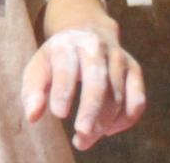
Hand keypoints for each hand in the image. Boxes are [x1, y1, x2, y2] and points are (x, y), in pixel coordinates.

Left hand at [21, 19, 145, 150]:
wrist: (87, 32)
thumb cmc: (58, 59)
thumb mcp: (39, 67)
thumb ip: (32, 91)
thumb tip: (32, 116)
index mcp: (67, 43)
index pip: (66, 67)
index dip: (63, 91)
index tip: (58, 114)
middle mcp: (95, 46)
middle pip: (97, 79)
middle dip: (91, 109)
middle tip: (82, 134)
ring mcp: (118, 57)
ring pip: (117, 94)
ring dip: (103, 121)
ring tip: (85, 138)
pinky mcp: (134, 69)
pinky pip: (137, 99)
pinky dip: (126, 119)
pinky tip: (108, 130)